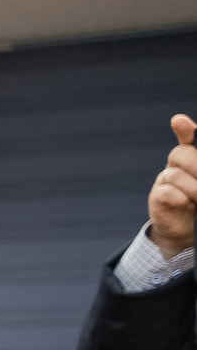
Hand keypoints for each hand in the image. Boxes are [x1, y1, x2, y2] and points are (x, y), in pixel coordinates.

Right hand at [151, 113, 195, 257]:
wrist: (184, 228)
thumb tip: (194, 158)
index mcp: (190, 159)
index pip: (188, 138)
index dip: (184, 130)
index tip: (179, 121)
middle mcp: (176, 166)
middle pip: (181, 153)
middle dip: (195, 164)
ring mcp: (164, 181)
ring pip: (174, 174)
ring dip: (192, 187)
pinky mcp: (157, 198)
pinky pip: (165, 191)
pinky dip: (177, 196)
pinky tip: (184, 202)